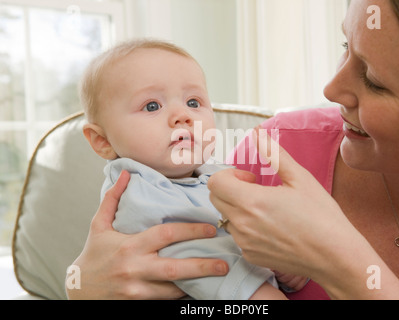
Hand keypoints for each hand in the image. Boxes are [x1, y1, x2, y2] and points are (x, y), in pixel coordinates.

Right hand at [66, 170, 228, 299]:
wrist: (77, 289)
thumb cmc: (93, 255)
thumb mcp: (99, 225)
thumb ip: (113, 198)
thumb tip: (125, 173)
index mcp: (129, 245)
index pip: (165, 235)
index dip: (190, 230)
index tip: (210, 229)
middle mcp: (134, 268)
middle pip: (174, 268)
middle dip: (202, 265)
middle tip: (223, 263)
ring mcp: (136, 289)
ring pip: (173, 288)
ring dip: (195, 283)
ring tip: (216, 276)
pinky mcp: (137, 303)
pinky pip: (165, 300)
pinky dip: (180, 295)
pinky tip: (196, 289)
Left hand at [208, 128, 398, 298]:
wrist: (336, 256)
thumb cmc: (321, 216)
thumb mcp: (300, 178)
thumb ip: (274, 153)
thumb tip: (258, 133)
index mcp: (252, 201)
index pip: (215, 182)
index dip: (230, 175)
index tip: (251, 179)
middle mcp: (242, 224)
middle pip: (216, 198)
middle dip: (231, 188)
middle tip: (257, 190)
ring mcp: (245, 243)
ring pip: (225, 217)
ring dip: (238, 208)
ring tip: (267, 210)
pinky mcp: (251, 256)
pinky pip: (237, 236)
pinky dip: (246, 227)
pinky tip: (271, 227)